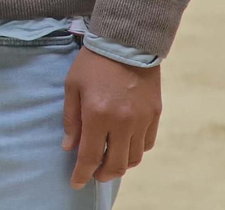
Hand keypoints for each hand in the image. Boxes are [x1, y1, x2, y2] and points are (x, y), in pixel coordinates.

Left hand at [62, 49, 161, 189]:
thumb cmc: (93, 62)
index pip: (90, 156)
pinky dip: (135, 151)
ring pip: (133, 158)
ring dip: (120, 165)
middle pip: (116, 165)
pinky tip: (125, 145)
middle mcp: (122, 122)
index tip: (76, 183)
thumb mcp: (73, 86)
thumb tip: (69, 148)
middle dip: (102, 174)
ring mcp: (142, 120)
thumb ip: (70, 119)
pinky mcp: (155, 114)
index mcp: (97, 115)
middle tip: (94, 173)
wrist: (127, 41)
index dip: (82, 174)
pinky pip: (147, 144)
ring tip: (109, 161)